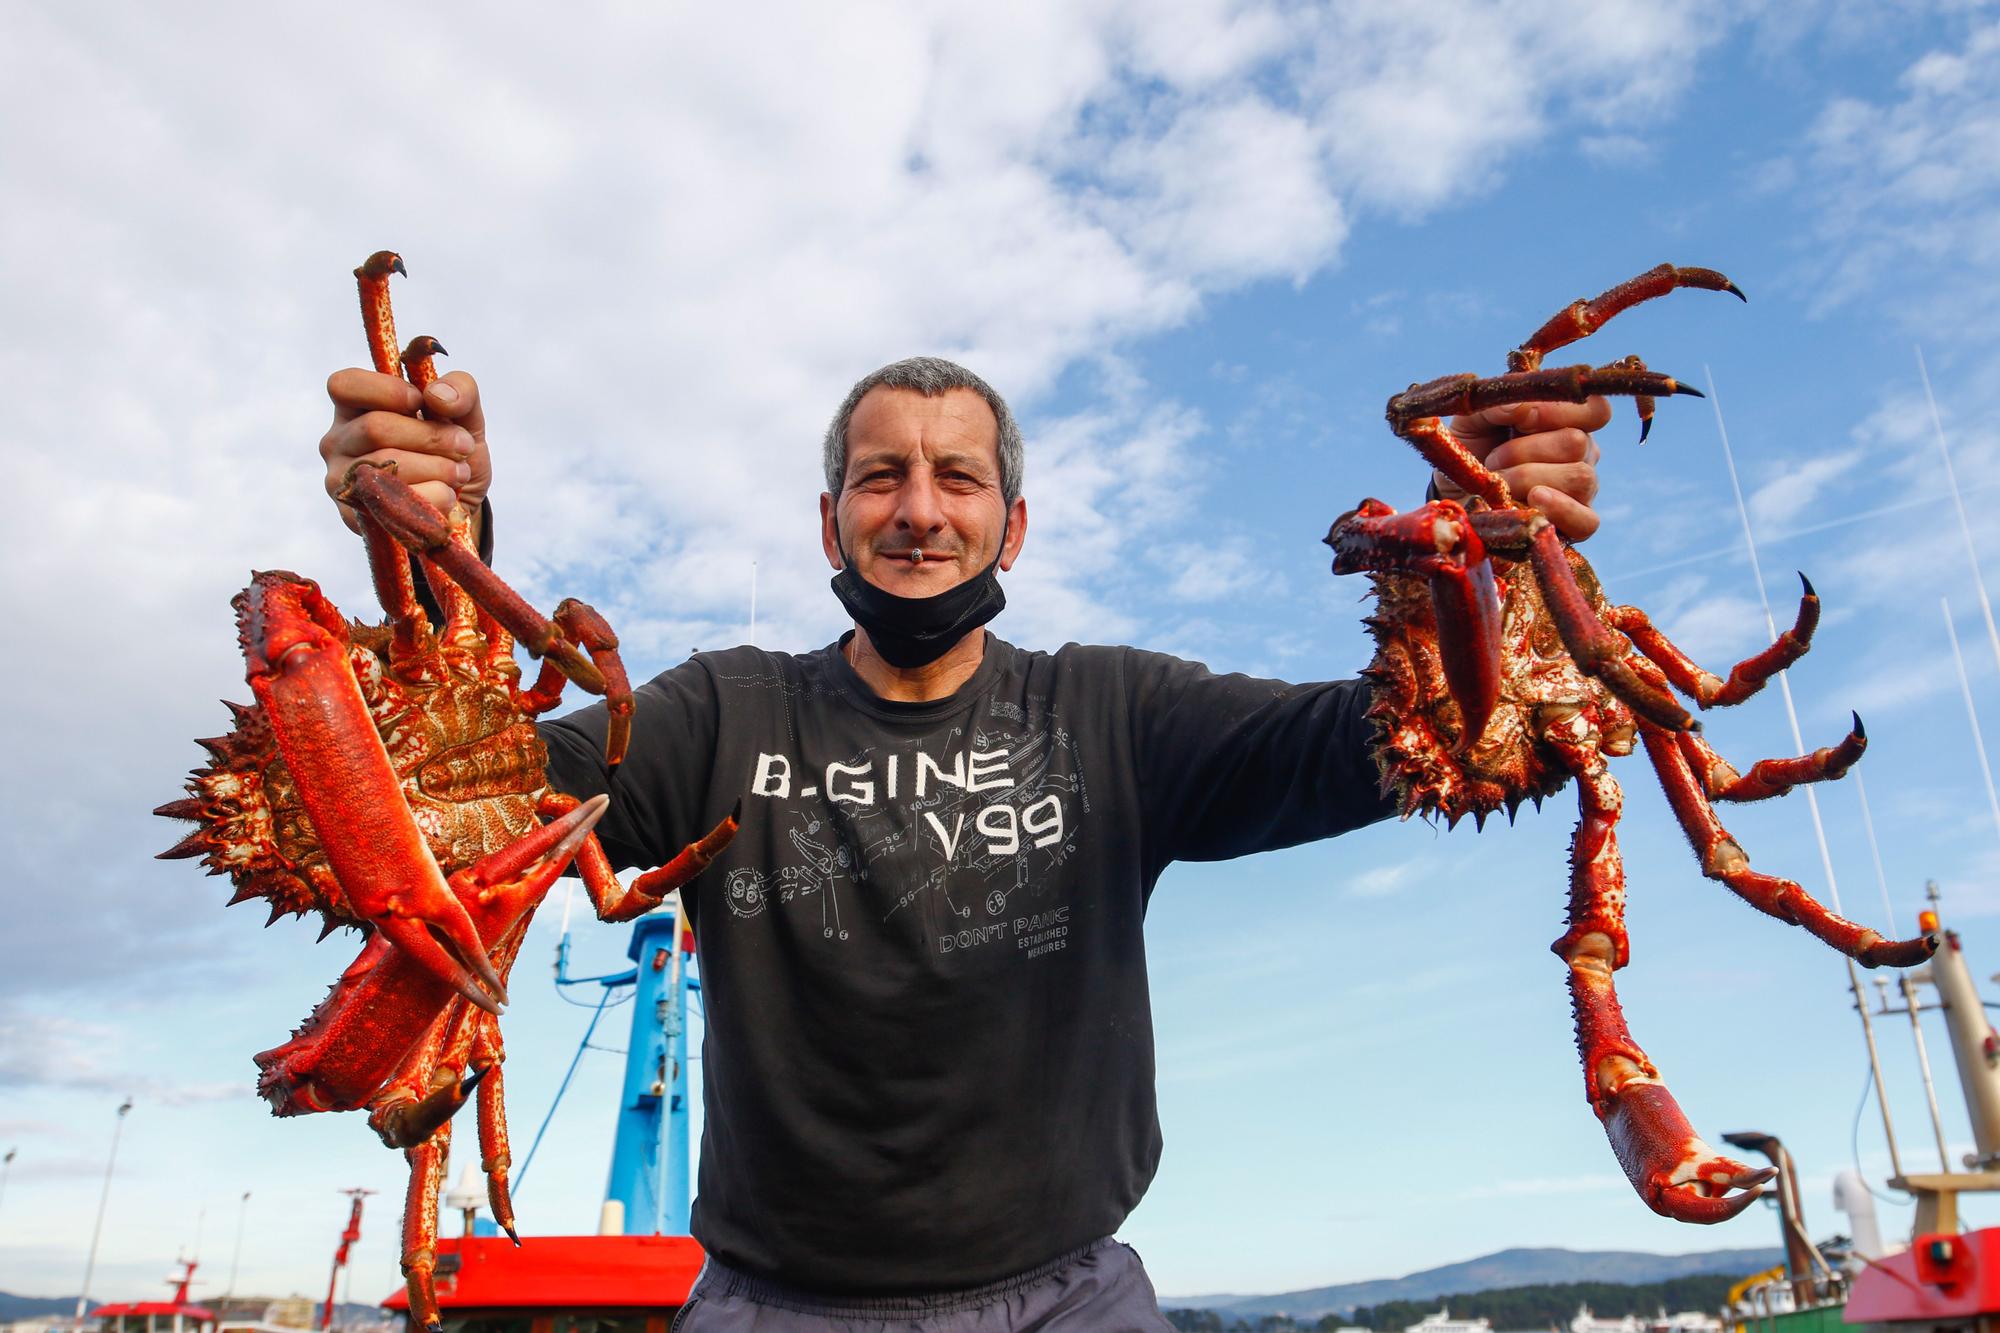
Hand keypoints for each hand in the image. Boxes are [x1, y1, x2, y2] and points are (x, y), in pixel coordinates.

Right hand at [319, 368, 490, 534]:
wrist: (461, 504)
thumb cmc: (452, 452)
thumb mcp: (466, 415)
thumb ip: (461, 390)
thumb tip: (437, 396)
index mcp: (354, 408)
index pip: (344, 386)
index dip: (388, 391)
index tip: (421, 403)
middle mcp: (338, 442)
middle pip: (375, 427)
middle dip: (430, 436)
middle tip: (463, 446)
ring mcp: (341, 480)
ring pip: (386, 466)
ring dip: (438, 468)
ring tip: (459, 472)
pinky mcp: (354, 516)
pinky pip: (396, 503)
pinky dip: (434, 497)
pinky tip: (448, 496)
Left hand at [1437, 397, 1608, 540]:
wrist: (1453, 495)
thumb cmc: (1471, 450)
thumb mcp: (1475, 418)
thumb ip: (1498, 403)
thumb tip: (1525, 408)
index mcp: (1569, 423)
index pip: (1595, 410)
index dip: (1556, 411)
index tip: (1519, 421)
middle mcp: (1583, 455)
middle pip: (1578, 443)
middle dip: (1524, 450)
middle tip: (1494, 459)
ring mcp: (1583, 492)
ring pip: (1580, 478)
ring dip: (1528, 479)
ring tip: (1500, 485)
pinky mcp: (1574, 527)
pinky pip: (1587, 522)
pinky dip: (1561, 510)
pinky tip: (1532, 502)